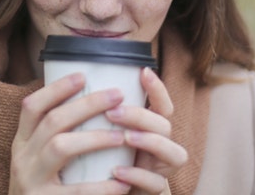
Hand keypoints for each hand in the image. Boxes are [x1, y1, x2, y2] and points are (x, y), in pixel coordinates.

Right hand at [9, 73, 132, 194]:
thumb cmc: (40, 192)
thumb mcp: (35, 164)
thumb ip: (51, 140)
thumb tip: (84, 105)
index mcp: (20, 145)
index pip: (31, 106)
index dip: (56, 88)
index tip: (82, 75)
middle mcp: (21, 160)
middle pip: (52, 121)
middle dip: (87, 105)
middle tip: (118, 95)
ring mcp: (30, 182)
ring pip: (61, 147)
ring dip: (96, 137)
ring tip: (123, 135)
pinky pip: (76, 192)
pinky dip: (102, 187)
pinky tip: (124, 183)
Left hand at [106, 67, 186, 194]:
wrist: (108, 194)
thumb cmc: (106, 162)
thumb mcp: (105, 134)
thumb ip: (102, 116)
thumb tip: (79, 85)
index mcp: (150, 129)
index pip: (161, 105)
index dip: (157, 88)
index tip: (144, 71)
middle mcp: (161, 146)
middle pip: (165, 124)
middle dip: (141, 116)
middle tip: (113, 112)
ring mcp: (161, 169)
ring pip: (174, 153)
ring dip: (149, 141)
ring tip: (126, 137)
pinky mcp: (154, 190)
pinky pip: (156, 183)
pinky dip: (138, 175)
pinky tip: (117, 171)